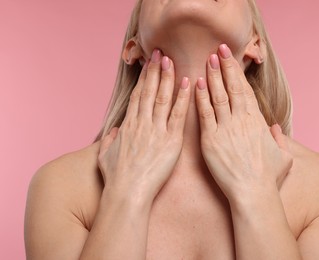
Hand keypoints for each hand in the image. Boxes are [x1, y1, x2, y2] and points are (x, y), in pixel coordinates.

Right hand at [97, 49, 190, 203]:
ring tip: (171, 61)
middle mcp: (142, 124)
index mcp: (128, 126)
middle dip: (155, 71)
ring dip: (167, 78)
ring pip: (162, 98)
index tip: (148, 65)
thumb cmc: (116, 178)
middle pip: (149, 92)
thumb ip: (109, 140)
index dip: (144, 79)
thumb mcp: (104, 156)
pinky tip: (188, 84)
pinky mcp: (171, 141)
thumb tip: (114, 130)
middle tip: (160, 53)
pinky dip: (183, 99)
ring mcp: (156, 131)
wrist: (127, 193)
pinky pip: (178, 115)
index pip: (137, 96)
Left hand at [195, 44, 291, 203]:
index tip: (231, 59)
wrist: (252, 193)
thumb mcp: (283, 157)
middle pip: (232, 88)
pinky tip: (197, 84)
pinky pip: (205, 114)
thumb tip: (274, 129)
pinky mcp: (211, 140)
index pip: (245, 91)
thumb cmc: (268, 178)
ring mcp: (225, 129)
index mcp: (256, 122)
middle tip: (218, 50)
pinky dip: (201, 98)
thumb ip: (279, 139)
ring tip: (207, 60)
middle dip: (225, 67)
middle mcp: (241, 120)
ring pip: (217, 96)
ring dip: (212, 76)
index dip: (237, 73)